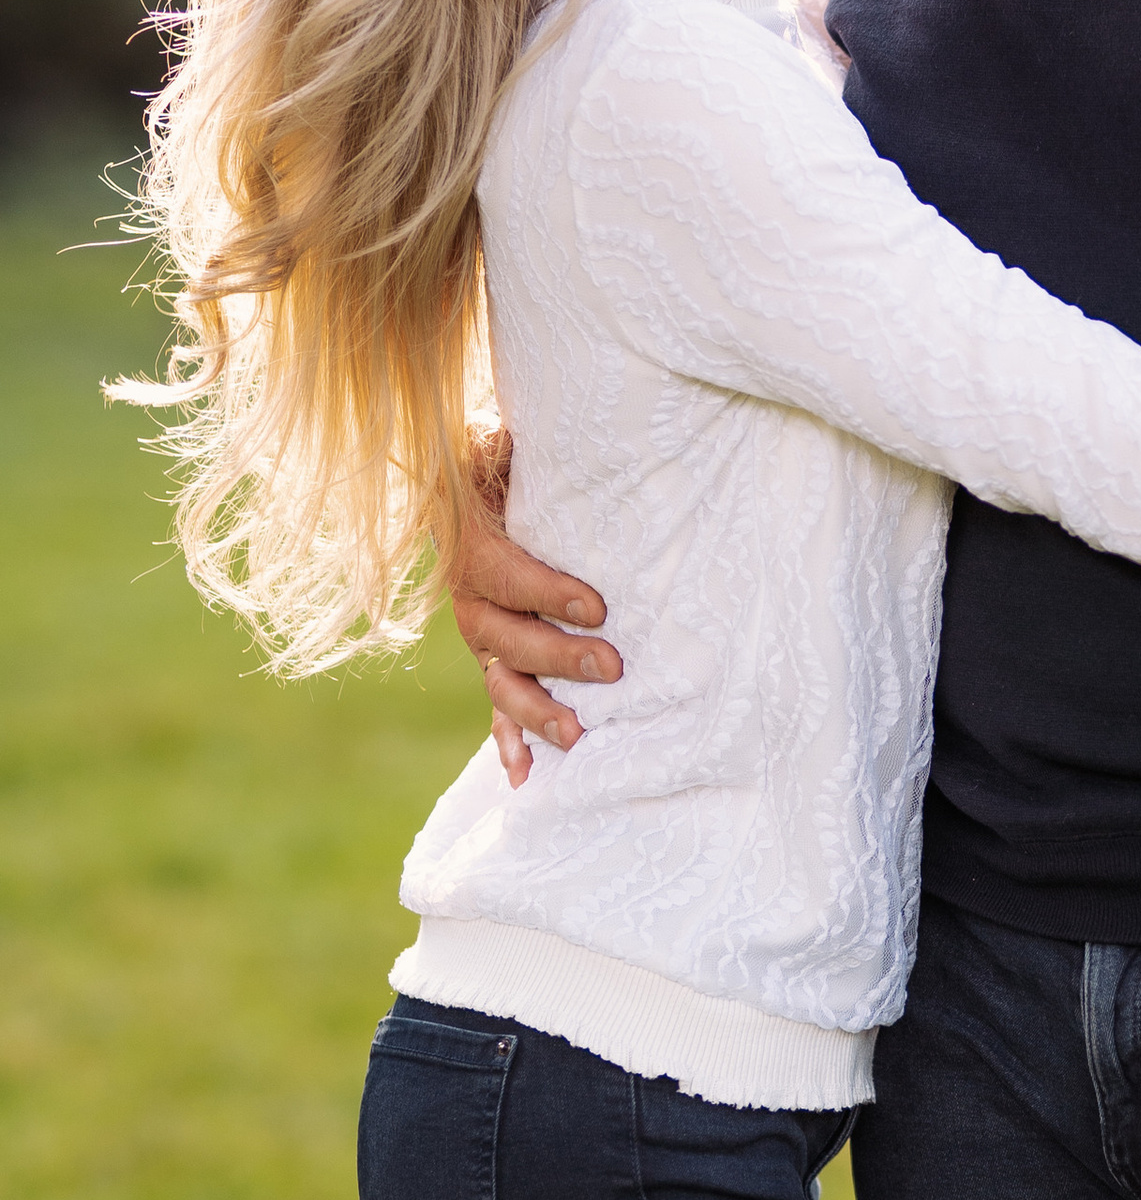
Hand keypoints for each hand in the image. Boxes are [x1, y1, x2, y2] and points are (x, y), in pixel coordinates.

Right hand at [447, 434, 621, 786]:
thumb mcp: (510, 440)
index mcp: (471, 543)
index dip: (545, 591)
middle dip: (557, 656)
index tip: (596, 606)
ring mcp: (483, 634)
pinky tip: (526, 776)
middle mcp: (469, 596)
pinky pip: (495, 706)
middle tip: (612, 666)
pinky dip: (508, 741)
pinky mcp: (498, 660)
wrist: (476, 479)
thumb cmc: (510, 458)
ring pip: (499, 679)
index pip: (504, 574)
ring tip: (576, 734)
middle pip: (503, 636)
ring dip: (534, 711)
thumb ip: (524, 444)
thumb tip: (566, 424)